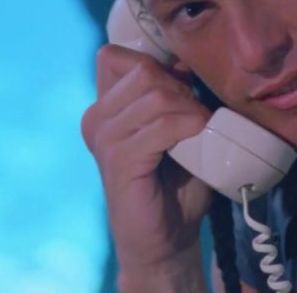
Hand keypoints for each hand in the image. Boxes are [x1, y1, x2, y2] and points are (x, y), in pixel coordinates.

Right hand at [81, 44, 212, 280]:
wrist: (166, 240)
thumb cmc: (173, 184)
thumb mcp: (174, 128)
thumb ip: (174, 95)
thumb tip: (185, 61)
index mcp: (104, 108)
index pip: (114, 55)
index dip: (153, 63)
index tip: (180, 88)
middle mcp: (96, 119)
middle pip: (142, 70)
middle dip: (178, 85)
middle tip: (196, 113)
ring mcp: (104, 140)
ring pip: (154, 95)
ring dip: (188, 107)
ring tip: (200, 128)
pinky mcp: (119, 162)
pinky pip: (158, 127)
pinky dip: (185, 126)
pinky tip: (197, 136)